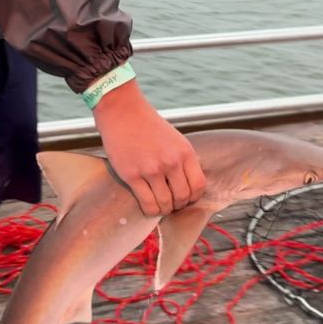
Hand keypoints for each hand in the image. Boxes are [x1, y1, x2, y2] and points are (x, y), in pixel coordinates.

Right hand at [91, 79, 205, 215]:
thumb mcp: (175, 139)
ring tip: (160, 206)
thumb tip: (190, 183)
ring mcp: (152, 170)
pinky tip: (149, 207)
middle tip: (171, 203)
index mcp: (185, 152)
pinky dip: (150, 210)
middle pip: (183, 197)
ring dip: (164, 209)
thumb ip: (183, 160)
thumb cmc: (148, 126)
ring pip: (165, 203)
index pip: (199, 185)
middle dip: (178, 205)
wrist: (123, 113)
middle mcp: (171, 162)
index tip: (186, 197)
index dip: (194, 196)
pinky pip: (147, 203)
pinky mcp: (133, 175)